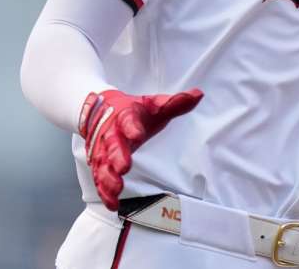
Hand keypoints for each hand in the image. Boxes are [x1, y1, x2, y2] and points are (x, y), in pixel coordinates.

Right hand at [78, 88, 203, 209]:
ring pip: (103, 166)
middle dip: (117, 156)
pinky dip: (104, 192)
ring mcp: (103, 151)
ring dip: (108, 179)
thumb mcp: (153, 104)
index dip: (132, 127)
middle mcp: (111, 134)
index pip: (128, 120)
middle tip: (124, 167)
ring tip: (117, 190)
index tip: (138, 134)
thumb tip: (199, 94)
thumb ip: (174, 103)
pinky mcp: (99, 164)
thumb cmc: (134, 110)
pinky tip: (112, 204)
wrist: (100, 110)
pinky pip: (99, 180)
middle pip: (112, 145)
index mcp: (125, 116)